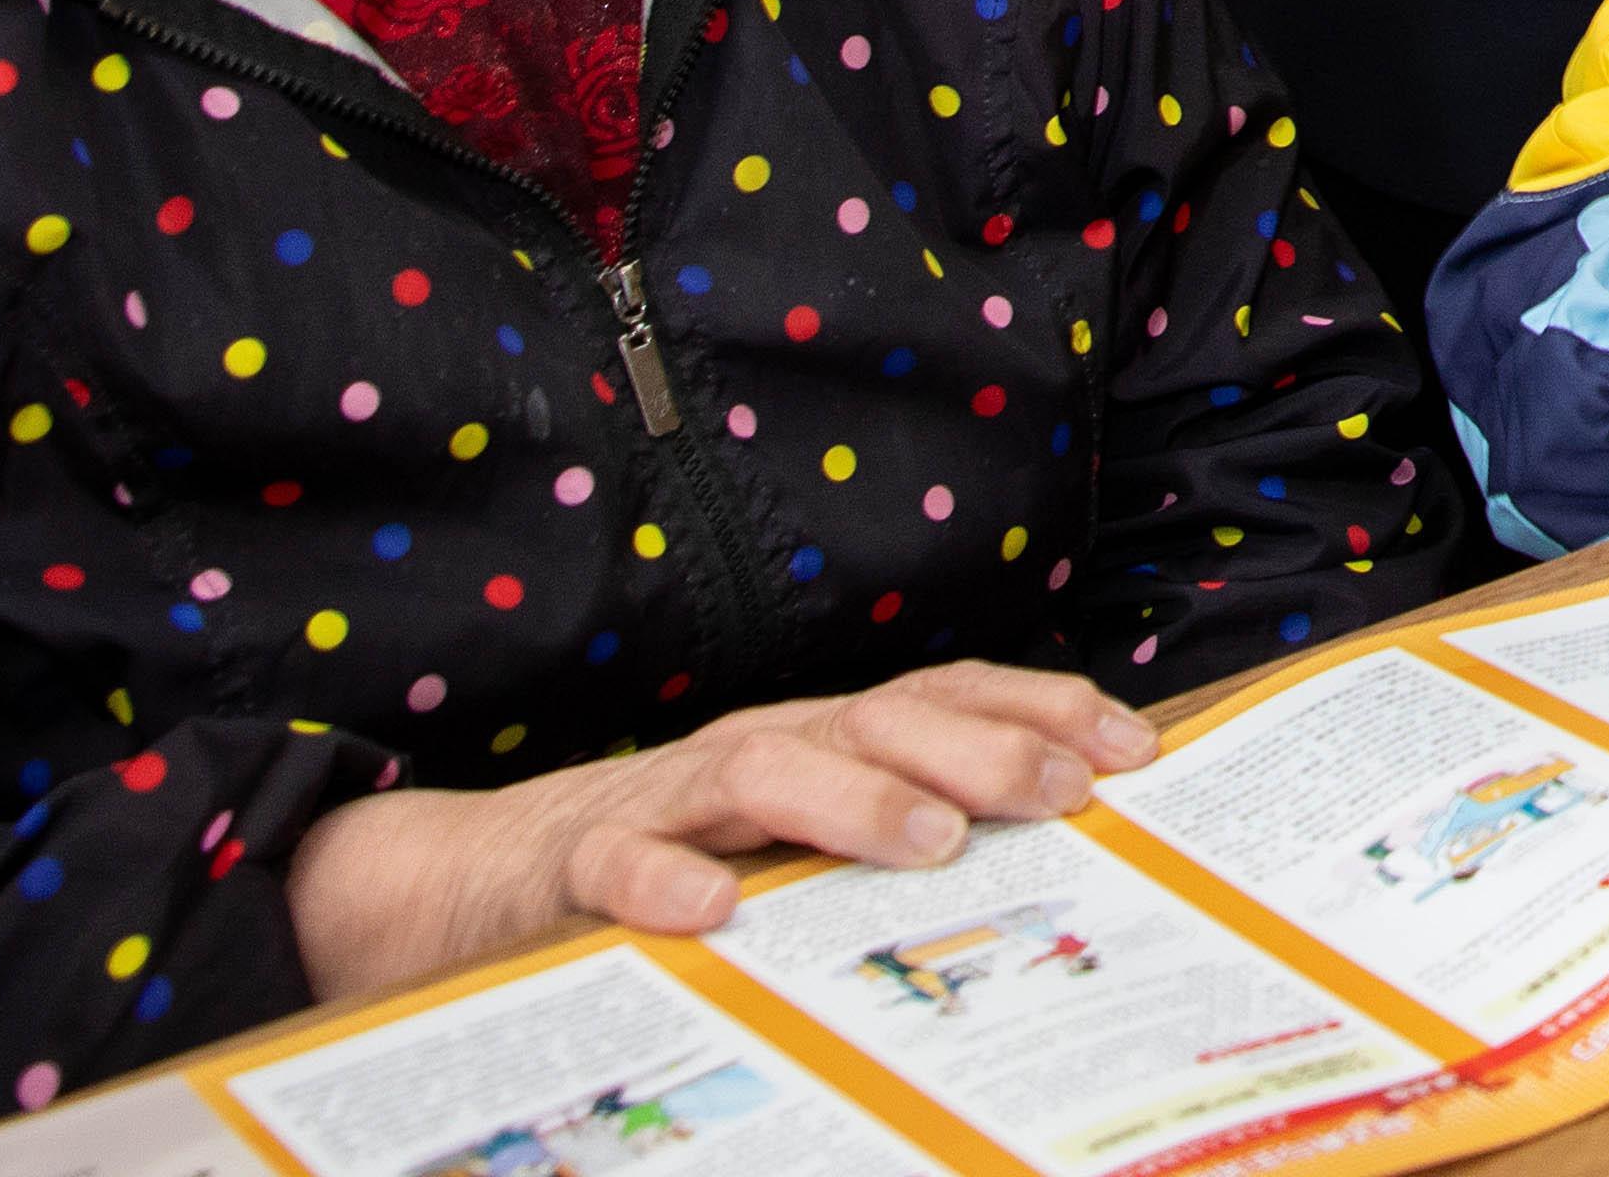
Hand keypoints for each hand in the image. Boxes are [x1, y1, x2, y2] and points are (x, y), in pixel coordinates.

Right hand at [288, 664, 1158, 996]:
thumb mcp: (803, 841)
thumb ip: (899, 831)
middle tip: (1061, 794)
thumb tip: (1055, 849)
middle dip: (981, 751)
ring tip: (930, 842)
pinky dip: (666, 880)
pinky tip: (712, 911)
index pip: (945, 697)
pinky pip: (620, 863)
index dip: (1039, 711)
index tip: (1130, 750)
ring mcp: (669, 798)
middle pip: (880, 723)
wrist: (477, 879)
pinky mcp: (577, 863)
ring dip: (853, 801)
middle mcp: (760, 747)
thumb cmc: (677, 860)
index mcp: (823, 738)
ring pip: (768, 773)